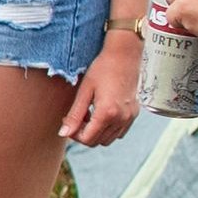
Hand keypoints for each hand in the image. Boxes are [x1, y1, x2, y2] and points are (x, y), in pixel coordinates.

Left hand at [61, 29, 140, 146]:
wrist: (124, 56)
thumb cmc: (102, 69)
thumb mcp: (84, 91)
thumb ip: (74, 115)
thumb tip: (64, 133)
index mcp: (107, 113)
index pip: (87, 139)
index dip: (74, 134)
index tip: (68, 120)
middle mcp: (121, 118)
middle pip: (97, 141)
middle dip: (84, 133)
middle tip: (78, 116)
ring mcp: (129, 117)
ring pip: (108, 139)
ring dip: (96, 132)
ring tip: (89, 113)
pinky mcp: (133, 114)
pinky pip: (118, 132)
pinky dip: (108, 129)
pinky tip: (101, 113)